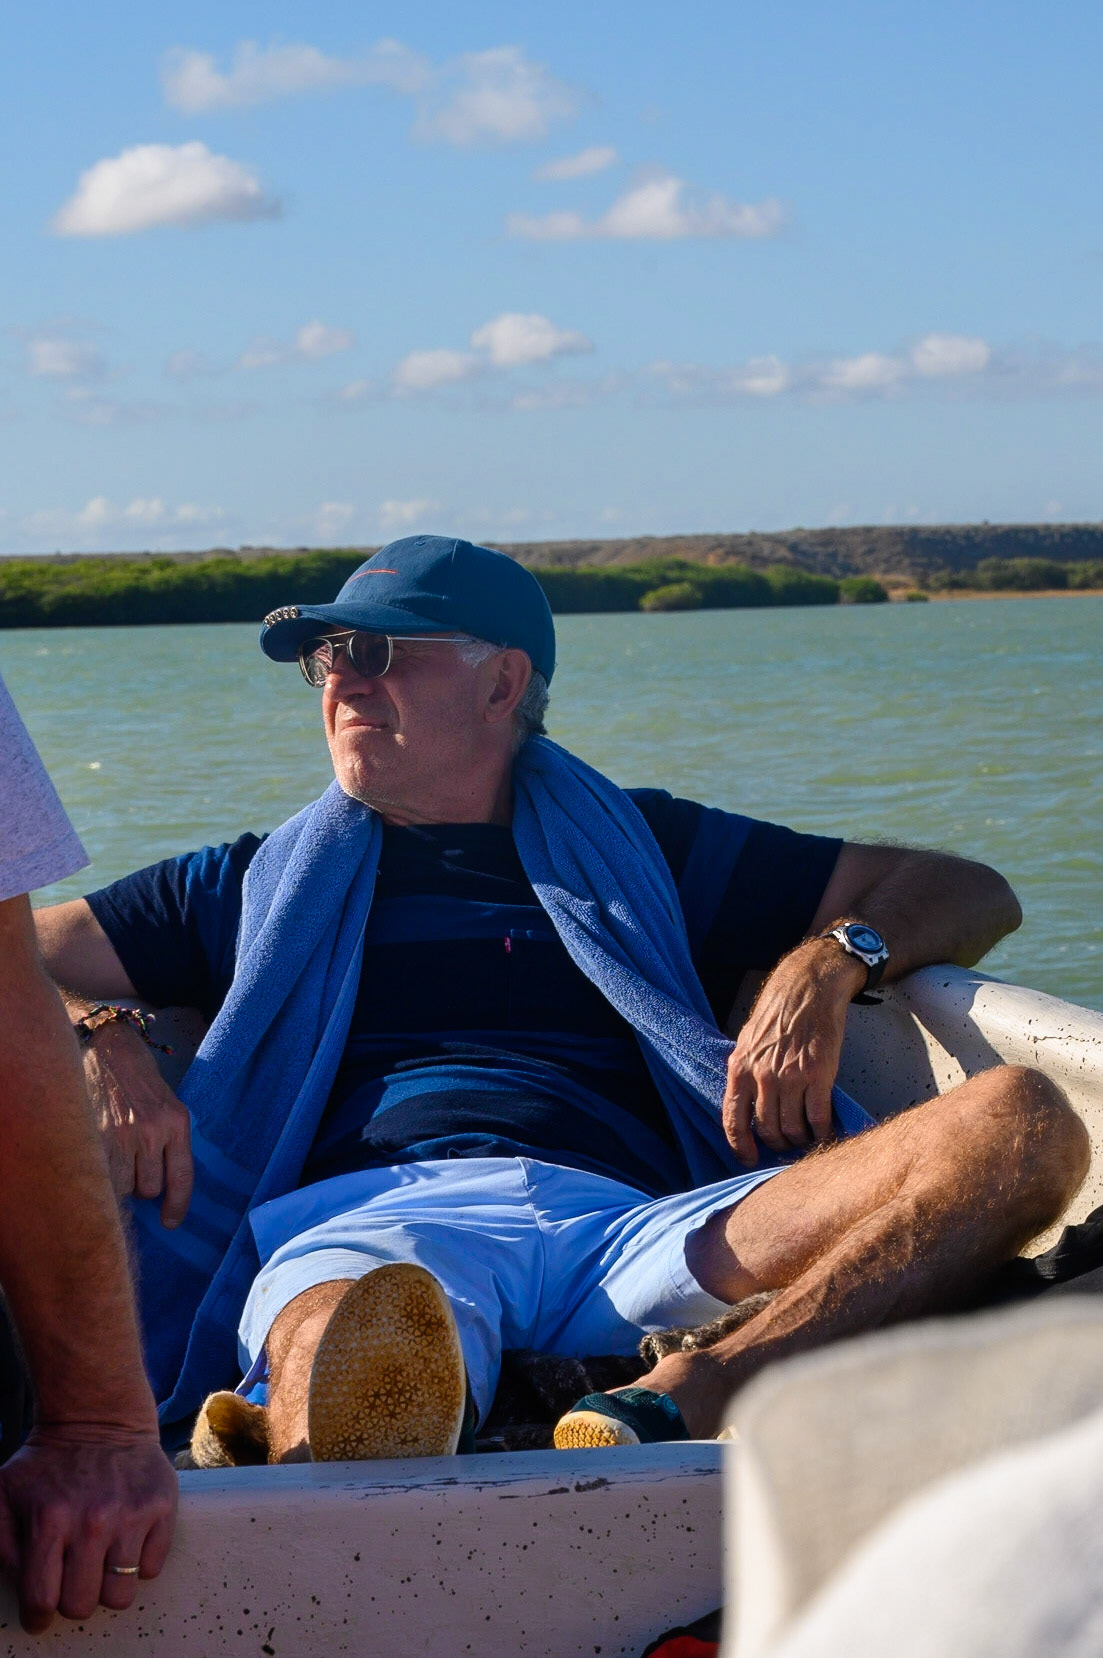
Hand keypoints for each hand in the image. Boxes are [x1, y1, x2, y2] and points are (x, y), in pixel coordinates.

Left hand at [0, 1424, 176, 1632]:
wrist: (100, 1415)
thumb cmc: (49, 1461)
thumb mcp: (5, 1493)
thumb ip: (0, 1543)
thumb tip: (20, 1581)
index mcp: (49, 1520)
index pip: (42, 1599)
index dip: (38, 1616)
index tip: (41, 1614)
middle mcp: (92, 1521)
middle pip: (82, 1604)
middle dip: (73, 1598)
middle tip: (73, 1577)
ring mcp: (131, 1515)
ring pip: (120, 1595)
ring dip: (107, 1585)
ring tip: (101, 1562)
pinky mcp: (162, 1507)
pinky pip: (152, 1569)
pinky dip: (139, 1563)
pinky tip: (125, 1541)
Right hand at [83, 1021, 192, 1227]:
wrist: (111, 1050)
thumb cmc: (141, 1082)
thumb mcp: (169, 1107)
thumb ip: (169, 1143)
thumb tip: (162, 1192)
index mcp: (176, 1122)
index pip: (182, 1176)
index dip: (178, 1205)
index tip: (171, 1223)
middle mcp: (152, 1130)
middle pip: (148, 1189)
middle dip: (141, 1185)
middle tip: (133, 1164)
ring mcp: (121, 1134)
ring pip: (122, 1186)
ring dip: (119, 1181)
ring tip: (115, 1156)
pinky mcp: (95, 1134)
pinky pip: (100, 1175)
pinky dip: (98, 1175)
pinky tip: (98, 1160)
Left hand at [722, 939, 863, 1164]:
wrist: (808, 988)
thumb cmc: (779, 1012)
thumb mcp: (749, 1041)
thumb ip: (746, 1073)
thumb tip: (747, 1106)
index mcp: (740, 1068)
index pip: (733, 1120)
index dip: (740, 1147)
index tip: (749, 1160)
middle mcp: (762, 1076)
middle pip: (767, 1130)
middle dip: (778, 1144)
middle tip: (789, 1144)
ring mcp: (790, 1077)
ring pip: (793, 1129)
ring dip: (801, 1140)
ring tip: (808, 1136)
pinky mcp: (819, 1075)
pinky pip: (818, 1119)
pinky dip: (823, 1132)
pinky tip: (827, 1132)